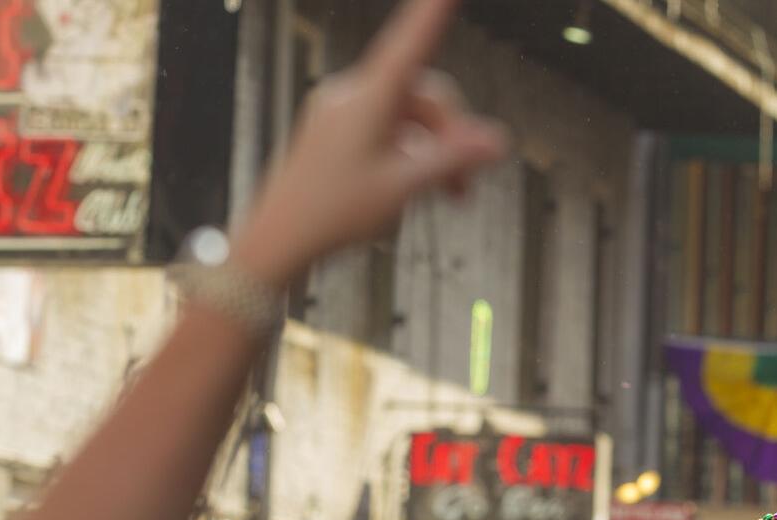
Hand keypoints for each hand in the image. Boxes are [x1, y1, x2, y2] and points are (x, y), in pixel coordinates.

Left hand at [230, 0, 507, 286]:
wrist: (277, 240)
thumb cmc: (333, 213)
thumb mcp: (404, 188)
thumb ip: (454, 160)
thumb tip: (500, 141)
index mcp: (368, 100)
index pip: (410, 44)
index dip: (432, 13)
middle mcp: (352, 96)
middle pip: (422, 94)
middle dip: (452, 133)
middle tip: (468, 184)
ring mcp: (340, 114)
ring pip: (407, 116)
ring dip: (435, 150)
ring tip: (451, 195)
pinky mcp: (333, 133)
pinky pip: (385, 129)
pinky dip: (410, 153)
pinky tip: (419, 188)